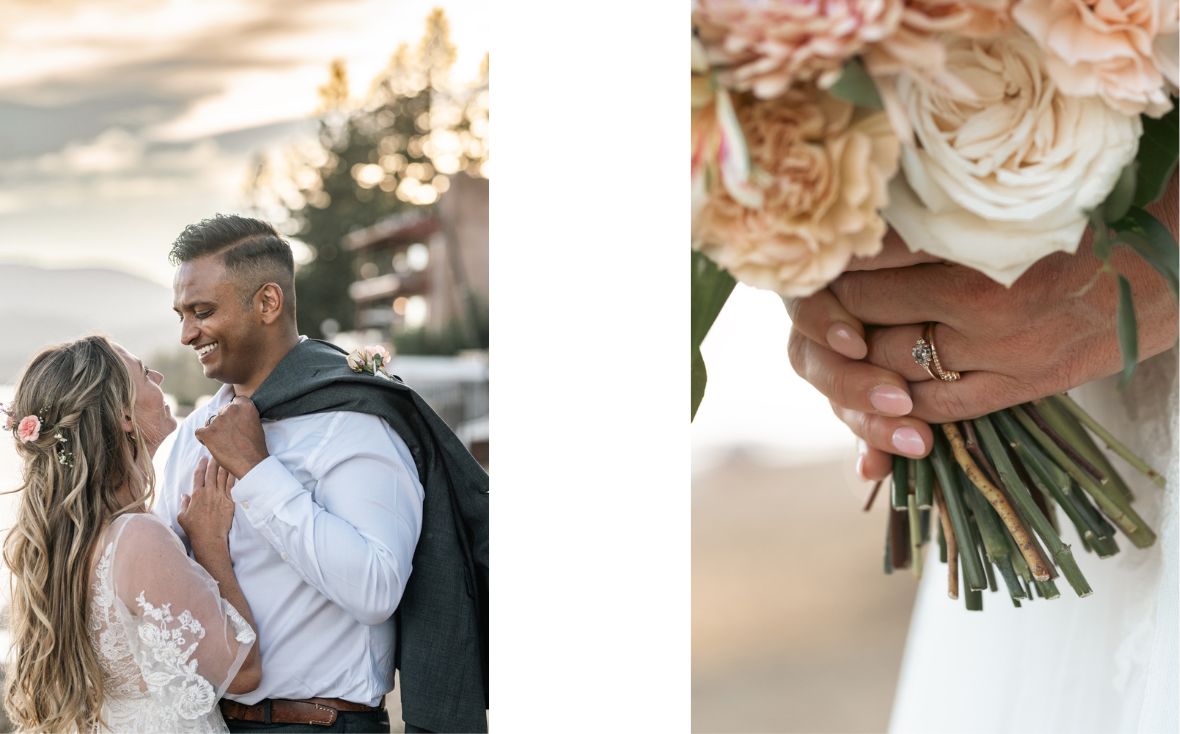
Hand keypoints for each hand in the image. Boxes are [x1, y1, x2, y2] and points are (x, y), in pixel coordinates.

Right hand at [178, 456, 236, 557]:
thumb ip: (183, 504)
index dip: (201, 465)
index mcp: (196, 495)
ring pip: (223, 476)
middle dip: (214, 461)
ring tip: (227, 457)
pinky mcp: (230, 501)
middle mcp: (209, 492)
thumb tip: (184, 495)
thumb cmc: (195, 529)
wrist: (210, 538)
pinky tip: (236, 468)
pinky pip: (232, 485)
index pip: (198, 475)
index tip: (203, 458)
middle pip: (211, 473)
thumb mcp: (182, 516)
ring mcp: (220, 496)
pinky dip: (233, 476)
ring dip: (224, 466)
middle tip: (217, 453)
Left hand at [194, 395, 268, 478]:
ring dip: (214, 431)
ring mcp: (218, 421)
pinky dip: (203, 439)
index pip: (234, 401)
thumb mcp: (256, 424)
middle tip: (229, 436)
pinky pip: (199, 432)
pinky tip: (213, 446)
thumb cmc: (255, 447)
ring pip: (209, 422)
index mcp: (244, 406)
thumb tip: (236, 416)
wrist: (251, 463)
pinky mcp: (208, 432)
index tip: (235, 421)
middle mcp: (231, 409)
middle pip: (221, 412)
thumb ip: (245, 415)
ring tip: (223, 443)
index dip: (234, 412)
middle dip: (223, 422)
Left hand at [788, 178, 1178, 481]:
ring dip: (859, 358)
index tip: (822, 251)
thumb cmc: (1092, 217)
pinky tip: (884, 382)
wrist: (1173, 262)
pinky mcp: (1025, 386)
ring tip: (841, 337)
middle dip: (835, 310)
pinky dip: (902, 399)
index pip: (872, 260)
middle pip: (870, 317)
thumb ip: (942, 216)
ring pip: (895, 368)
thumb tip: (868, 221)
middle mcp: (985, 307)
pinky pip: (941, 406)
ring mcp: (1004, 355)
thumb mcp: (1012, 202)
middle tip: (816, 299)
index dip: (838, 258)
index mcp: (979, 247)